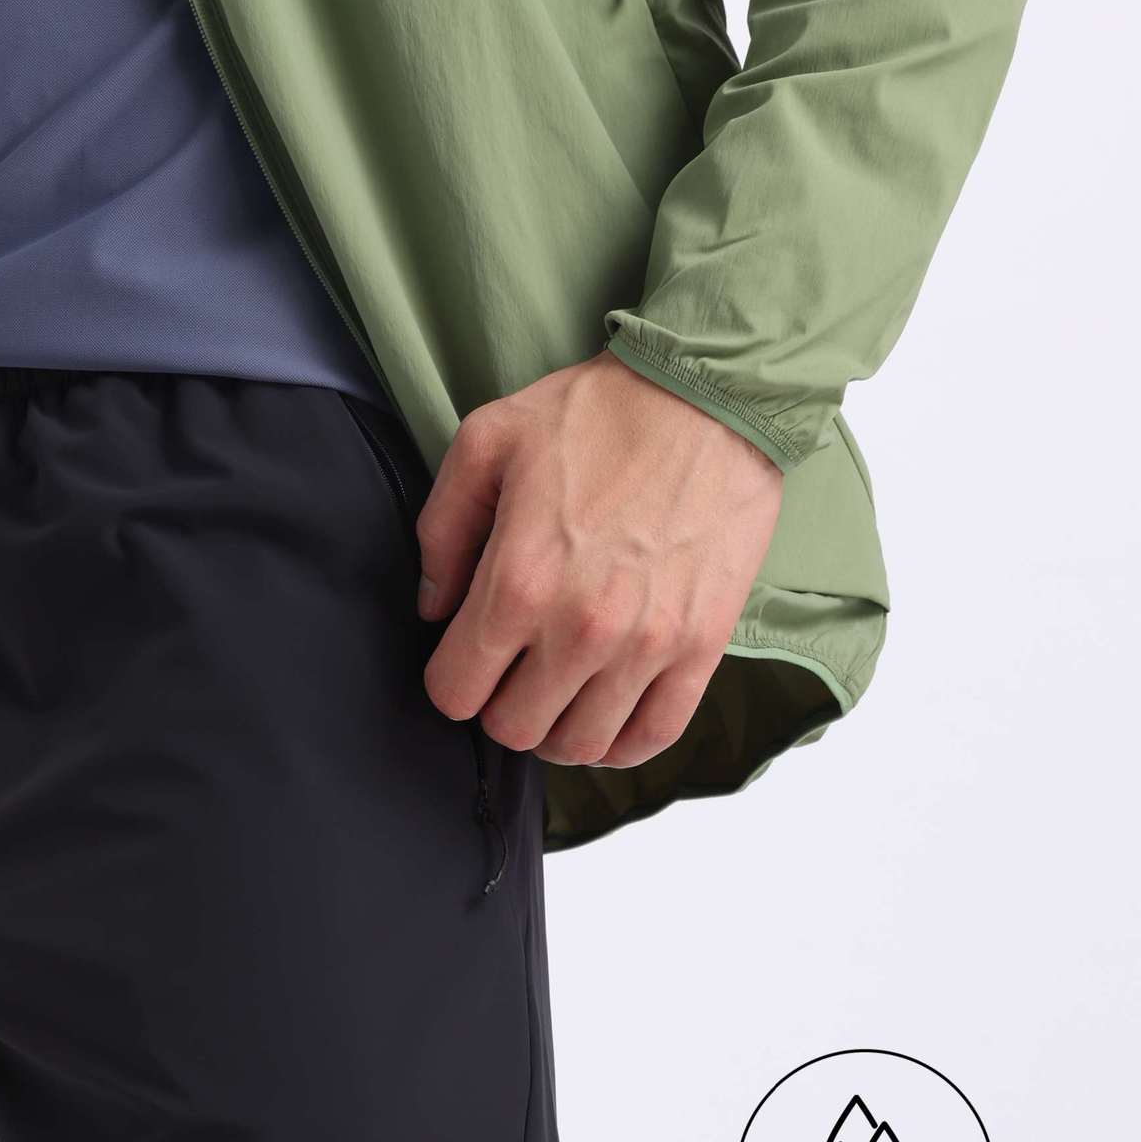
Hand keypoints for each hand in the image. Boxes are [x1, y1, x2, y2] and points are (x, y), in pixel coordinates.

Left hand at [416, 350, 782, 768]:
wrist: (710, 394)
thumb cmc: (596, 414)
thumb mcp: (487, 443)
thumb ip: (441, 531)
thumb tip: (432, 608)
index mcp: (519, 581)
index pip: (456, 691)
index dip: (450, 679)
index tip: (463, 656)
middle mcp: (581, 628)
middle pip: (513, 729)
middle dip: (499, 705)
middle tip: (510, 670)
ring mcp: (647, 645)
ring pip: (578, 746)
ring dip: (556, 728)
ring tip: (556, 691)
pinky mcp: (700, 648)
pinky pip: (653, 737)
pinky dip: (620, 743)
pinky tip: (603, 715)